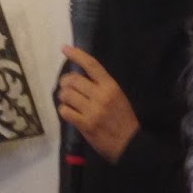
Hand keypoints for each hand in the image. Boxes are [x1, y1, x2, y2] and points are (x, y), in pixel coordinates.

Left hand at [56, 46, 139, 163]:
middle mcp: (101, 96)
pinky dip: (64, 110)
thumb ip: (101, 86)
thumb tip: (79, 76)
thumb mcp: (118, 96)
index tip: (64, 48)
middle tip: (65, 87)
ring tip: (67, 101)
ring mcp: (93, 111)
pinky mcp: (85, 125)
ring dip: (63, 97)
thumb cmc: (123, 119)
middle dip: (64, 82)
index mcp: (110, 86)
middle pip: (73, 80)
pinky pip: (65, 111)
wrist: (130, 144)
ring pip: (66, 95)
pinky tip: (68, 112)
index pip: (91, 65)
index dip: (76, 55)